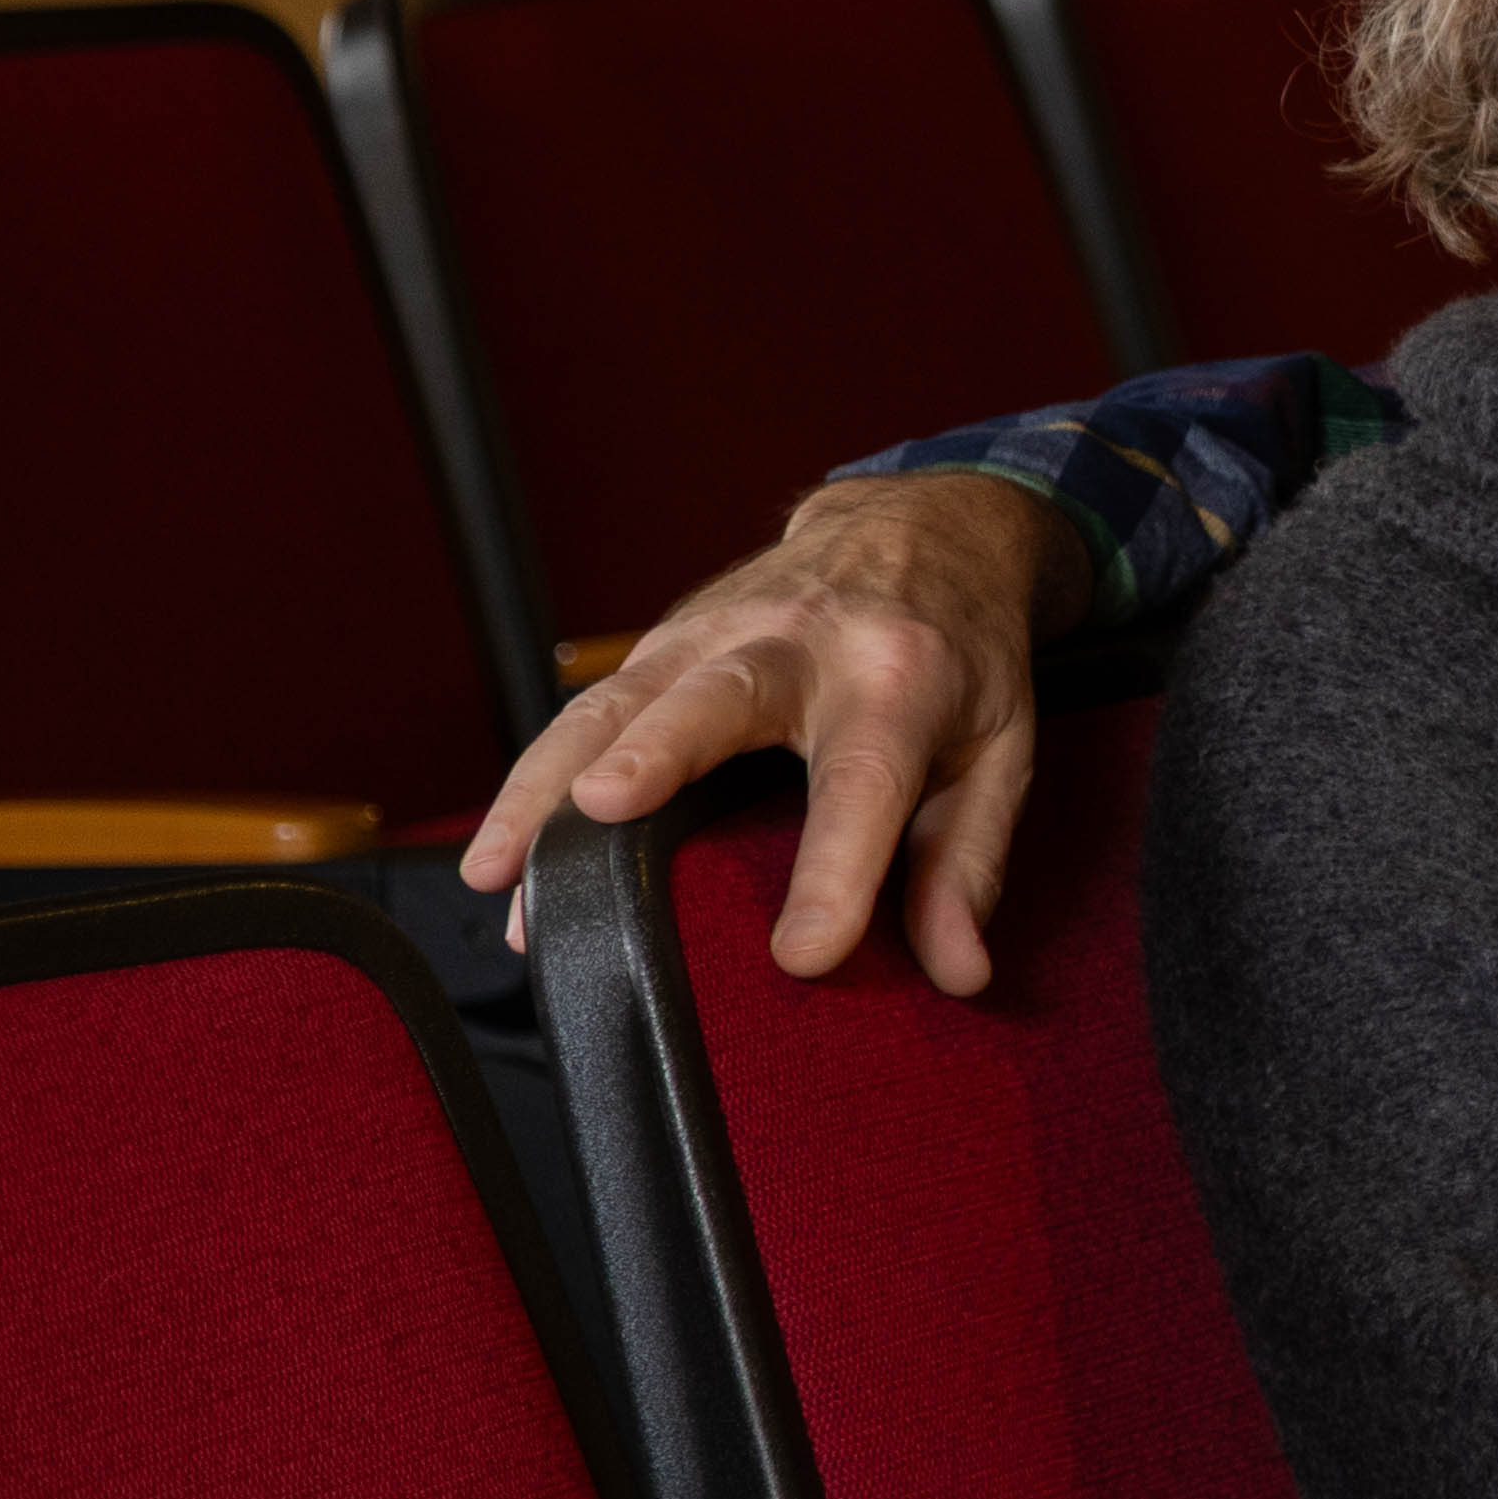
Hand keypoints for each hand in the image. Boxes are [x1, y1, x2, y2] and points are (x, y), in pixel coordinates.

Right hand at [457, 473, 1083, 990]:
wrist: (922, 525)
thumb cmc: (960, 653)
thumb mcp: (998, 751)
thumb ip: (967, 863)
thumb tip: (960, 973)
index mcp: (900, 678)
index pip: (864, 782)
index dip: (834, 872)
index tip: (803, 955)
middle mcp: (799, 642)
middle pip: (717, 698)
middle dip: (656, 749)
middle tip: (601, 810)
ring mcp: (717, 629)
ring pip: (617, 701)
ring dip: (548, 784)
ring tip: (499, 876)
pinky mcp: (663, 639)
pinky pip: (587, 710)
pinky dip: (534, 780)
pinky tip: (499, 856)